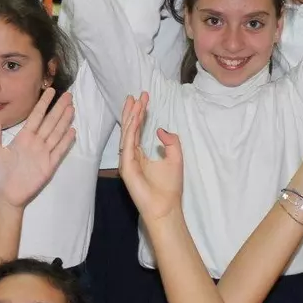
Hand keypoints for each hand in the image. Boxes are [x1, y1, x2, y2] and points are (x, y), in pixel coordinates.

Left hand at [0, 88, 76, 208]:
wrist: (4, 195)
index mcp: (23, 137)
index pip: (36, 116)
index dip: (43, 103)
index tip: (50, 91)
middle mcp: (35, 143)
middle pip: (50, 122)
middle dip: (59, 108)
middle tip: (68, 95)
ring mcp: (43, 153)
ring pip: (56, 133)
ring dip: (64, 121)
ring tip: (72, 108)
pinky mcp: (49, 166)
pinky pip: (59, 151)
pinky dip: (66, 141)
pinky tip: (72, 131)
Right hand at [118, 94, 183, 223]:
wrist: (165, 207)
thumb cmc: (170, 187)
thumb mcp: (176, 158)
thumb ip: (171, 142)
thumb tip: (160, 129)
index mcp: (141, 154)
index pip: (139, 130)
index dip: (141, 114)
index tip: (145, 98)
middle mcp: (132, 156)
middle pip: (130, 129)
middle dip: (133, 111)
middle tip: (137, 95)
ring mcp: (128, 161)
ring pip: (128, 133)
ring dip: (131, 116)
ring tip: (136, 101)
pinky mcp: (126, 166)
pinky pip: (128, 144)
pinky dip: (131, 130)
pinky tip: (135, 118)